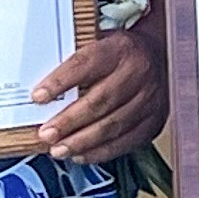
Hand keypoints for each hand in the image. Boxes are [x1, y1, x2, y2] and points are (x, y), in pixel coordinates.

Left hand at [34, 20, 167, 164]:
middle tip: (47, 134)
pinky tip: (81, 155)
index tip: (38, 97)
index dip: (61, 82)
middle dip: (69, 121)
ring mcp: (149, 100)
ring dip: (82, 141)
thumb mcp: (100, 42)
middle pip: (100, 101)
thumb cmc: (121, 53)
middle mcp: (138, 73)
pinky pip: (126, 142)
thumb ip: (76, 62)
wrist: (159, 56)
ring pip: (112, 125)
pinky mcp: (153, 121)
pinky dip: (100, 152)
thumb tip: (41, 90)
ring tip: (59, 149)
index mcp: (120, 48)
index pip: (86, 64)